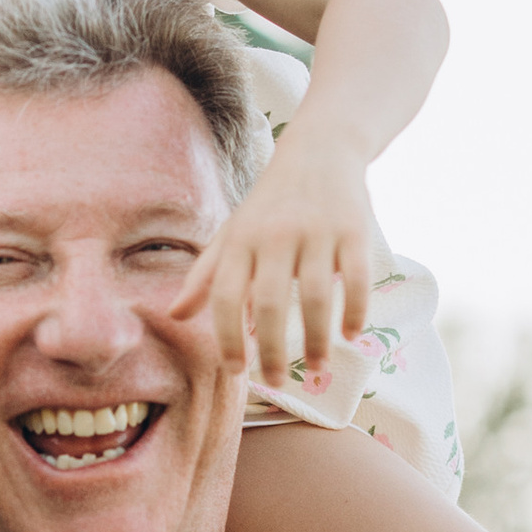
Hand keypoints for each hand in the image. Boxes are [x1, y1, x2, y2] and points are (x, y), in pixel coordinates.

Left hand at [171, 129, 376, 393]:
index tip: (236, 371)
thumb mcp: (231, 233)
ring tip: (317, 368)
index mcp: (241, 239)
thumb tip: (174, 316)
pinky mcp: (353, 229)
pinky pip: (356, 278)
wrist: (320, 149)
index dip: (229, 338)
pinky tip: (352, 336)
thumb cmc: (269, 202)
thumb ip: (205, 276)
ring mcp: (317, 232)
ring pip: (316, 296)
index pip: (228, 297)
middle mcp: (276, 235)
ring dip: (317, 340)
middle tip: (275, 383)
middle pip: (271, 303)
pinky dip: (355, 310)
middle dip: (272, 350)